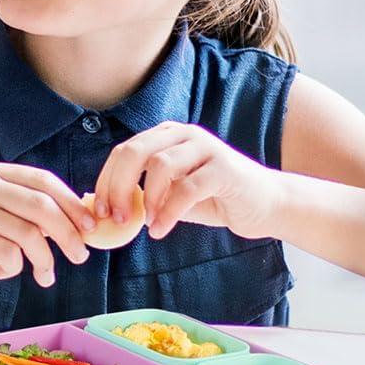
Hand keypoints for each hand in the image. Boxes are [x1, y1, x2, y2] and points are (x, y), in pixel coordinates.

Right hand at [0, 162, 95, 303]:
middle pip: (41, 206)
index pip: (44, 181)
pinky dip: (15, 269)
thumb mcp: (5, 220)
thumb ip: (35, 213)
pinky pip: (8, 254)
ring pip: (28, 234)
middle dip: (68, 234)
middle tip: (80, 257)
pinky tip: (2, 273)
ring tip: (44, 276)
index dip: (72, 204)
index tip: (92, 228)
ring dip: (45, 261)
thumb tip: (86, 218)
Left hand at [93, 122, 281, 240]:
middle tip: (115, 217)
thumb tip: (106, 208)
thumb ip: (143, 195)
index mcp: (166, 136)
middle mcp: (183, 134)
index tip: (99, 210)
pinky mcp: (224, 168)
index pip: (123, 152)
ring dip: (146, 199)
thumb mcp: (171, 195)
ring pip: (159, 166)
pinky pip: (187, 188)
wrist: (266, 205)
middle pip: (135, 152)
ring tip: (144, 224)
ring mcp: (205, 147)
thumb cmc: (213, 199)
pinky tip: (161, 229)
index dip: (106, 180)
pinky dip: (168, 212)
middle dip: (118, 186)